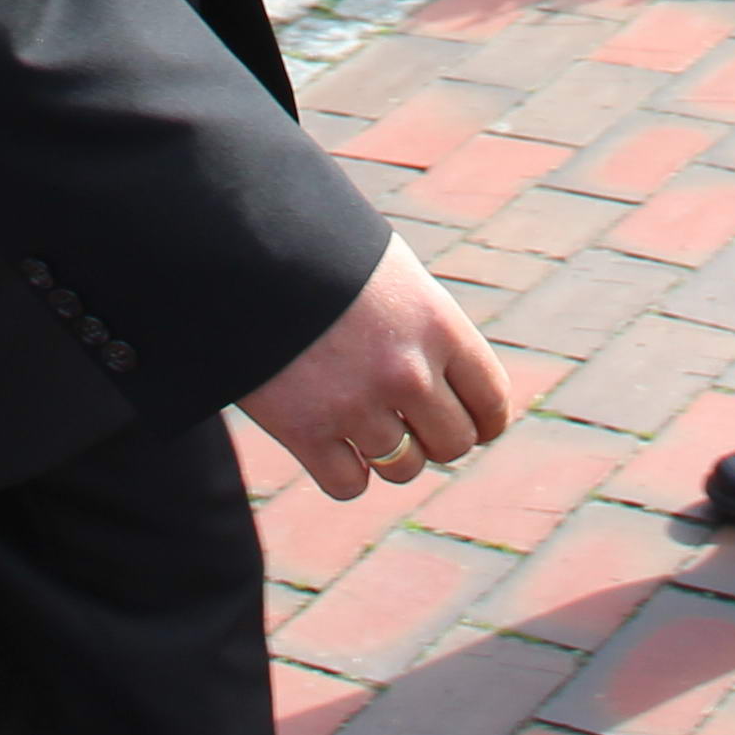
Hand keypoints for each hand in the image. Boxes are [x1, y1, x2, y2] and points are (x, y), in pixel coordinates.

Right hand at [240, 240, 513, 500]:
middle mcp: (408, 372)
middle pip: (453, 444)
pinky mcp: (306, 432)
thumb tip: (446, 384)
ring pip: (404, 469)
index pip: (491, 400)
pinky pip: (350, 485)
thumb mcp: (391, 275)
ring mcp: (357, 406)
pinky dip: (345, 473)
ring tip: (368, 428)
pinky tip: (335, 449)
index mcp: (438, 325)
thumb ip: (425, 330)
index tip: (477, 426)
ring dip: (391, 455)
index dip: (486, 420)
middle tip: (414, 424)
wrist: (242, 248)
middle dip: (436, 438)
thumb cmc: (321, 252)